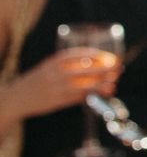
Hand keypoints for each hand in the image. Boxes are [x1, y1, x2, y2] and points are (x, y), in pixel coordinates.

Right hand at [1, 48, 117, 120]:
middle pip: (86, 70)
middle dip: (105, 69)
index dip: (99, 56)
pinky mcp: (57, 101)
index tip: (111, 56)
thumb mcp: (49, 67)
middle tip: (119, 67)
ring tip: (114, 83)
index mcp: (54, 61)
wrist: (17, 97)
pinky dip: (93, 95)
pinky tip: (103, 93)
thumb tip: (97, 63)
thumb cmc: (38, 80)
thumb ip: (68, 65)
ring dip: (102, 84)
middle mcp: (56, 73)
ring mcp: (56, 88)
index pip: (80, 55)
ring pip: (85, 85)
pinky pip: (79, 97)